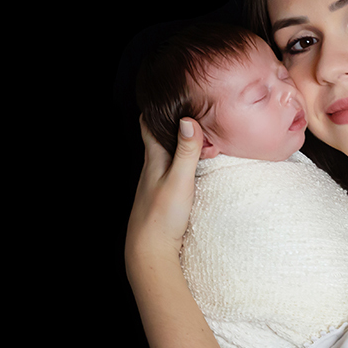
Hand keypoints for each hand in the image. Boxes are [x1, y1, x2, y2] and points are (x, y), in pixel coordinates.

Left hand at [124, 116, 202, 270]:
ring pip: (165, 156)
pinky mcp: (161, 199)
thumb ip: (186, 151)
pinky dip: (181, 163)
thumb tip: (188, 119)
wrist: (149, 252)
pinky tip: (192, 168)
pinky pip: (171, 172)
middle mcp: (151, 169)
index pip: (149, 125)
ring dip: (178, 145)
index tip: (170, 95)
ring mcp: (155, 184)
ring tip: (197, 136)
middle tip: (190, 111)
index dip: (157, 108)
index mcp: (153, 160)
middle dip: (171, 124)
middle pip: (158, 139)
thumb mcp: (180, 180)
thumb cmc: (163, 216)